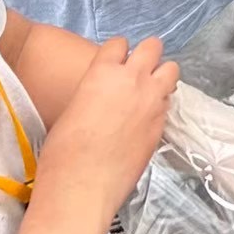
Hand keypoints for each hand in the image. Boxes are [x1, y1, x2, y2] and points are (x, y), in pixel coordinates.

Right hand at [38, 38, 178, 217]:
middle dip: (147, 55)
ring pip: (171, 69)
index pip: (119, 43)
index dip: (117, 52)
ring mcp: (152, 101)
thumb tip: (102, 93)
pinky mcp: (162, 124)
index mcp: (103, 72)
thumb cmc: (62, 155)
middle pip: (153, 46)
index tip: (115, 62)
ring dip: (162, 75)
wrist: (81, 190)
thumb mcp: (71, 110)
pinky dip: (161, 103)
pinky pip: (169, 101)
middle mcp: (133, 80)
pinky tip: (148, 118)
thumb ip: (94, 91)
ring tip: (149, 91)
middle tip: (138, 72)